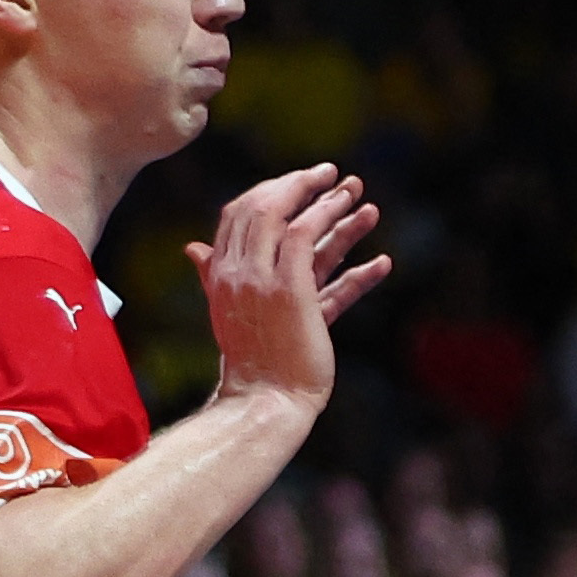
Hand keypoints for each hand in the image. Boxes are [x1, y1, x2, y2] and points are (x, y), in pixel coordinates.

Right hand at [190, 163, 392, 414]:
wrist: (259, 403)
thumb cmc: (247, 365)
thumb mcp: (226, 312)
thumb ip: (214, 275)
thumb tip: (192, 247)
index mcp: (222, 273)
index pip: (240, 213)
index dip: (270, 191)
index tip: (299, 181)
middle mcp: (238, 271)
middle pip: (266, 209)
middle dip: (301, 186)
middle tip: (332, 173)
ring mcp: (263, 281)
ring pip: (295, 225)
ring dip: (332, 206)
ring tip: (360, 191)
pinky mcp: (292, 293)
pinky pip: (316, 246)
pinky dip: (348, 244)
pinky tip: (384, 258)